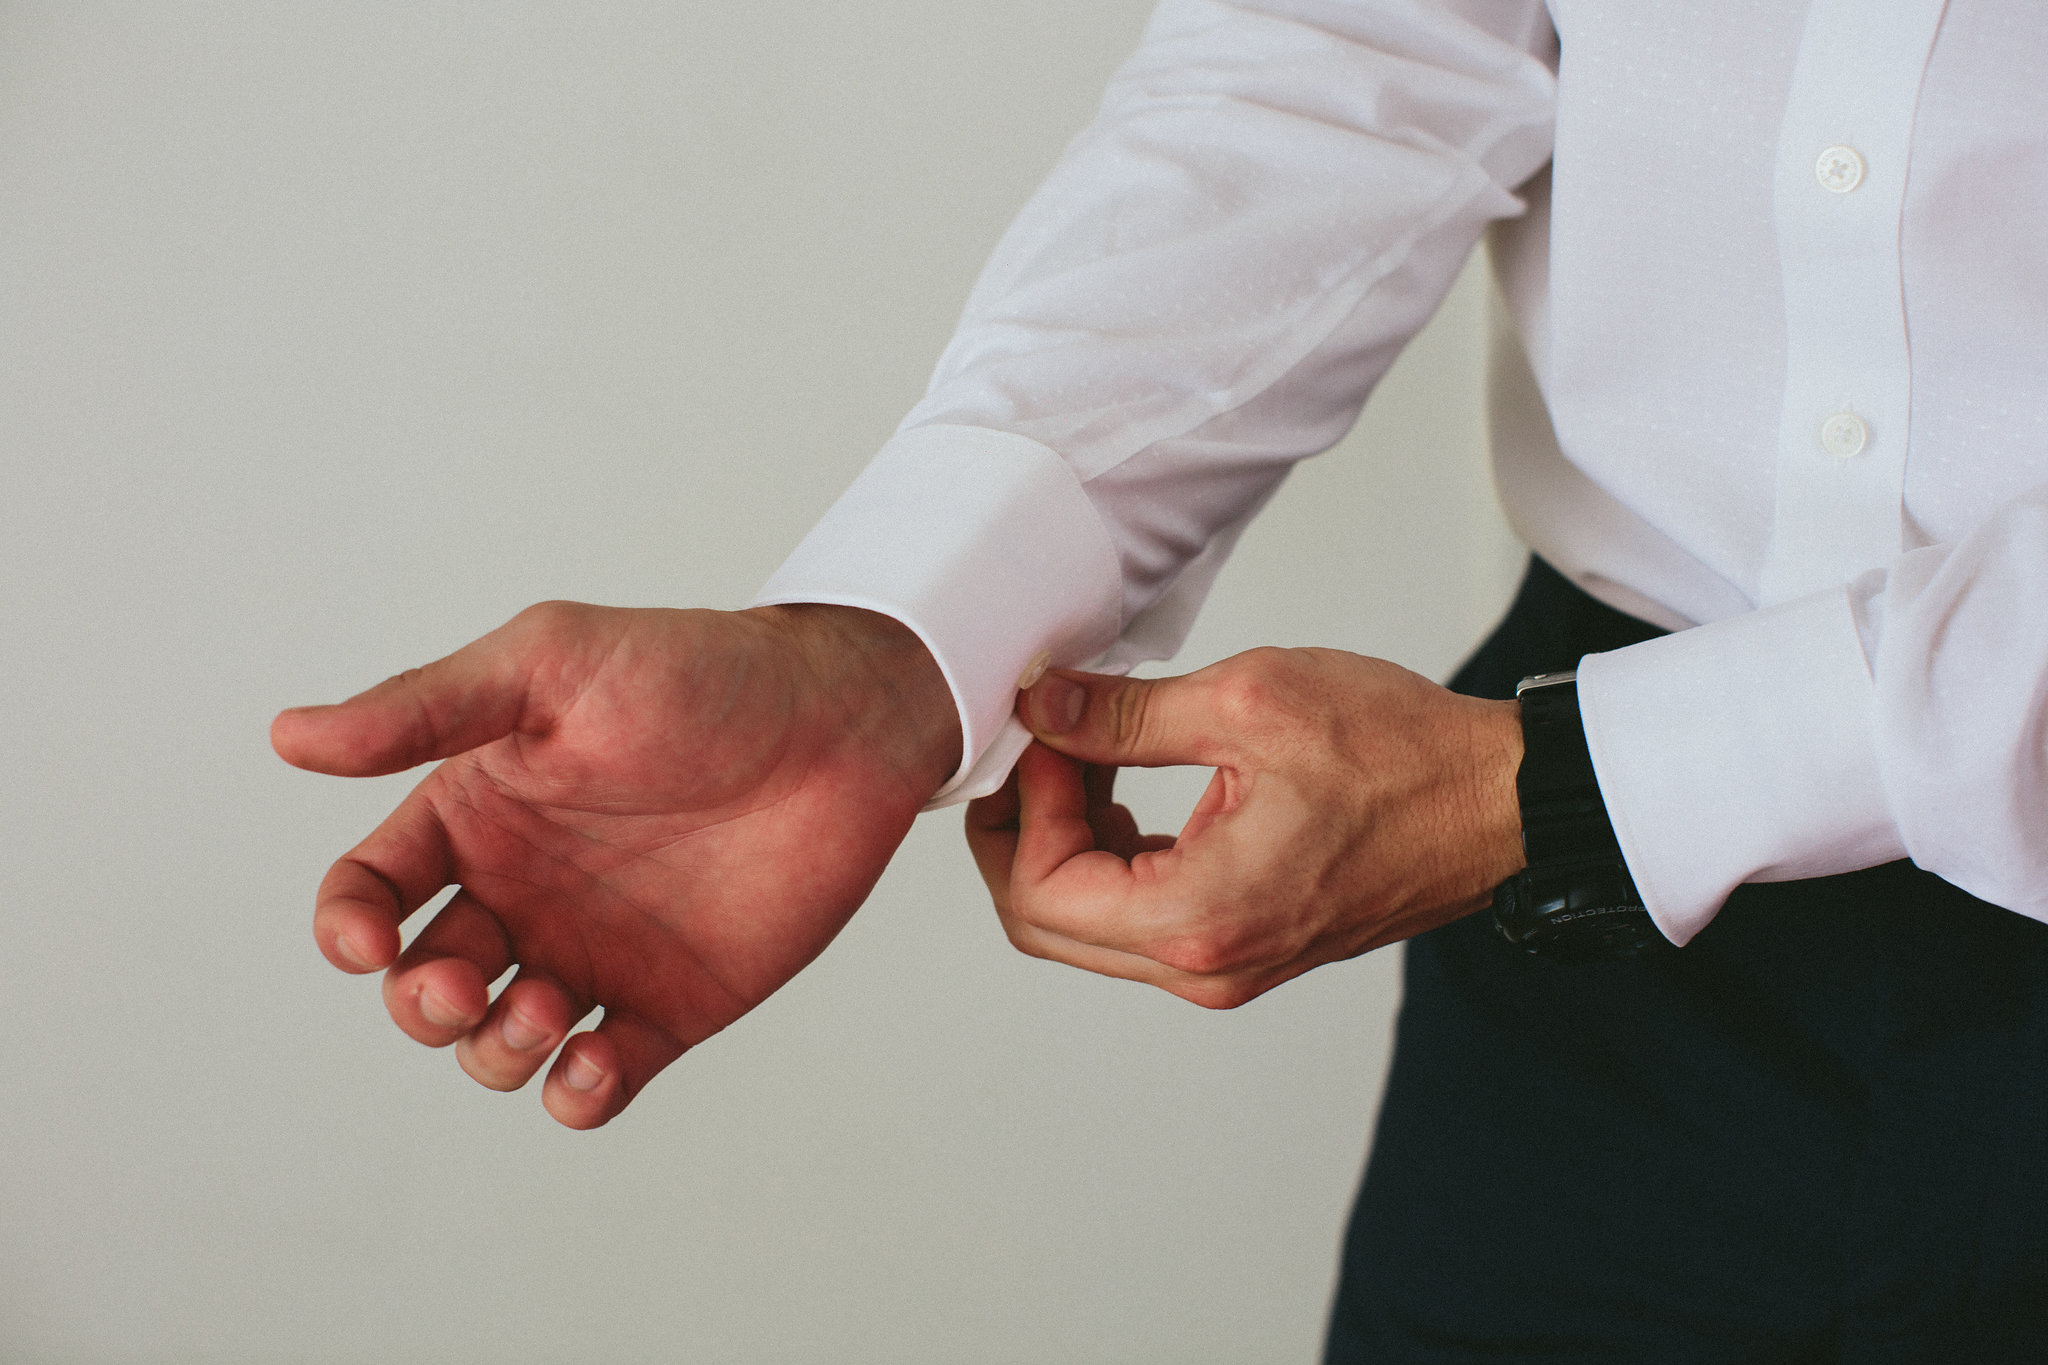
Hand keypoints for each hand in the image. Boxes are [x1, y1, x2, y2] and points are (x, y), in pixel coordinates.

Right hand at [272, 602, 958, 1127]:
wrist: (843, 720)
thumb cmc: (698, 672)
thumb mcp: (553, 664)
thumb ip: (428, 708)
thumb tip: (290, 736)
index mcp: (480, 814)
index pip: (371, 892)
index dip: (346, 927)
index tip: (367, 941)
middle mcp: (526, 892)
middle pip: (421, 986)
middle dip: (421, 1006)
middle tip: (470, 984)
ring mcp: (597, 953)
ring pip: (498, 1045)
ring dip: (497, 1051)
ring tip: (554, 1010)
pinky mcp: (674, 1003)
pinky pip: (598, 1079)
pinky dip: (578, 1093)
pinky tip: (596, 1061)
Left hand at [965, 648, 1523, 1007]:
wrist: (1497, 802)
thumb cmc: (1403, 756)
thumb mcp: (1250, 705)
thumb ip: (1127, 715)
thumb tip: (1045, 709)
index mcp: (1200, 916)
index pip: (1039, 892)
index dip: (1021, 806)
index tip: (1046, 733)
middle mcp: (1206, 964)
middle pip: (1047, 922)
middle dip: (1024, 828)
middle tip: (1045, 744)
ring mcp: (1224, 965)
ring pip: (1088, 924)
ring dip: (1066, 840)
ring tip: (1091, 753)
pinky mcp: (1242, 944)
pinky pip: (1139, 918)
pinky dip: (1112, 855)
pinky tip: (1129, 787)